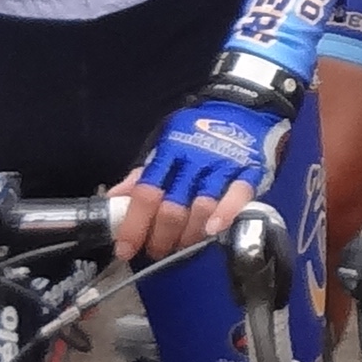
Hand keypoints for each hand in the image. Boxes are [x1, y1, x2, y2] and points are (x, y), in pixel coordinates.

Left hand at [121, 97, 284, 259]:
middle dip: (160, 237)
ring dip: (187, 236)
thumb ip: (142, 176)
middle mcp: (194, 160)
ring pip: (200, 208)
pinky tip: (212, 230)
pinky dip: (224, 216)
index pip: (145, 192)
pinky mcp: (248, 173)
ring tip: (180, 246)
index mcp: (169, 153)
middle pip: (171, 207)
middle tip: (155, 250)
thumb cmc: (201, 134)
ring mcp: (222, 166)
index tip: (125, 248)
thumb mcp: (167, 147)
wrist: (245, 110)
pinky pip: (237, 197)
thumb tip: (113, 200)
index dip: (133, 225)